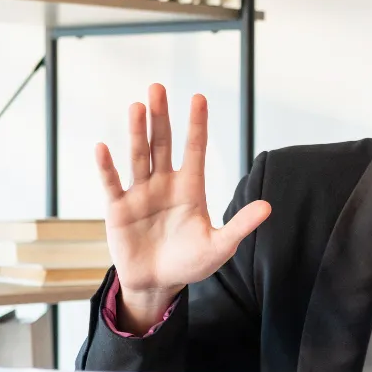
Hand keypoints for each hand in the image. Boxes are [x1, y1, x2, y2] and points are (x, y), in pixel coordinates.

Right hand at [95, 84, 270, 333]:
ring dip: (136, 132)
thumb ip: (240, 226)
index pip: (194, 149)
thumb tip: (268, 208)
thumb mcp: (220, 247)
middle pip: (162, 143)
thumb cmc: (190, 263)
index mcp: (190, 188)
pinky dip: (107, 167)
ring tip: (137, 106)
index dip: (197, 125)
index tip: (199, 98)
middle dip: (161, 117)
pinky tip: (103, 147)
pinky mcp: (119, 209)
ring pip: (139, 156)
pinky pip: (112, 183)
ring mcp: (140, 193)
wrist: (158, 284)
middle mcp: (164, 184)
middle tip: (157, 88)